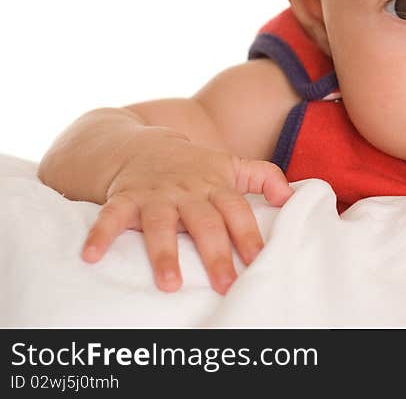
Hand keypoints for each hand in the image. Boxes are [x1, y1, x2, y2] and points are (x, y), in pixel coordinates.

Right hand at [81, 134, 292, 293]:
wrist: (142, 143)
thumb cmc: (194, 165)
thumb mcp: (231, 164)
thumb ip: (263, 177)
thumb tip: (291, 196)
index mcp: (215, 186)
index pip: (238, 211)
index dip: (249, 235)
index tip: (260, 261)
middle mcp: (187, 191)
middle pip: (205, 223)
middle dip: (216, 253)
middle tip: (226, 284)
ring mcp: (155, 194)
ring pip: (161, 224)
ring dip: (165, 253)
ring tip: (170, 285)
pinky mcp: (124, 197)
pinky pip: (110, 216)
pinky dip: (100, 235)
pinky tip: (92, 257)